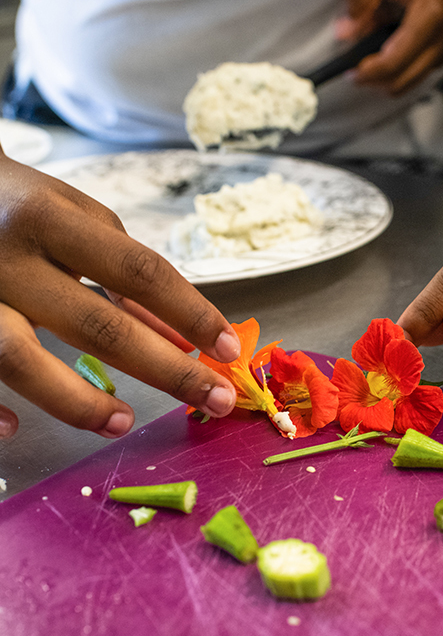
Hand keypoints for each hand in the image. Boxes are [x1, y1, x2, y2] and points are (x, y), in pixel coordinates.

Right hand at [0, 149, 240, 438]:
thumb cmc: (22, 206)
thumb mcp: (80, 221)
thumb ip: (127, 276)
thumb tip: (181, 338)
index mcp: (53, 219)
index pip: (140, 272)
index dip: (192, 313)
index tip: (228, 349)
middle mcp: (9, 256)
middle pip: (98, 325)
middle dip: (167, 371)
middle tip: (217, 400)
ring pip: (19, 358)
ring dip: (77, 401)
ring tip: (123, 424)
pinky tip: (15, 429)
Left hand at [337, 0, 442, 93]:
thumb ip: (363, 0)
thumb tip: (346, 31)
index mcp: (431, 18)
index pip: (395, 61)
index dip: (370, 73)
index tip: (352, 73)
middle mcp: (442, 39)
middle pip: (401, 81)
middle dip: (375, 80)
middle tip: (355, 71)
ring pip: (407, 84)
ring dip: (385, 77)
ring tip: (371, 60)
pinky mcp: (442, 58)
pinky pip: (414, 76)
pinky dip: (397, 71)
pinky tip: (388, 53)